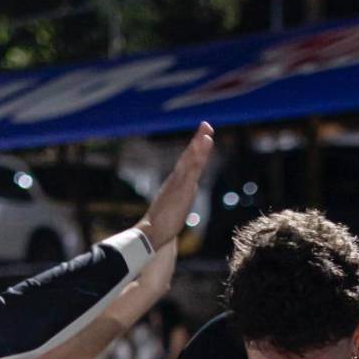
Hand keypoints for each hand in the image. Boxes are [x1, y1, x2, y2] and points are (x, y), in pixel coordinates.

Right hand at [136, 123, 213, 250]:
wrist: (151, 234)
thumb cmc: (161, 225)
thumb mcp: (174, 211)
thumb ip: (177, 203)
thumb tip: (179, 203)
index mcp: (176, 185)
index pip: (188, 164)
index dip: (195, 151)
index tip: (203, 137)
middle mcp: (177, 181)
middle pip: (189, 157)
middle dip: (198, 141)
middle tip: (206, 125)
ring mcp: (178, 184)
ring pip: (190, 161)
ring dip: (199, 146)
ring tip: (207, 132)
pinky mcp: (180, 190)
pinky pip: (191, 170)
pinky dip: (197, 157)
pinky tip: (203, 148)